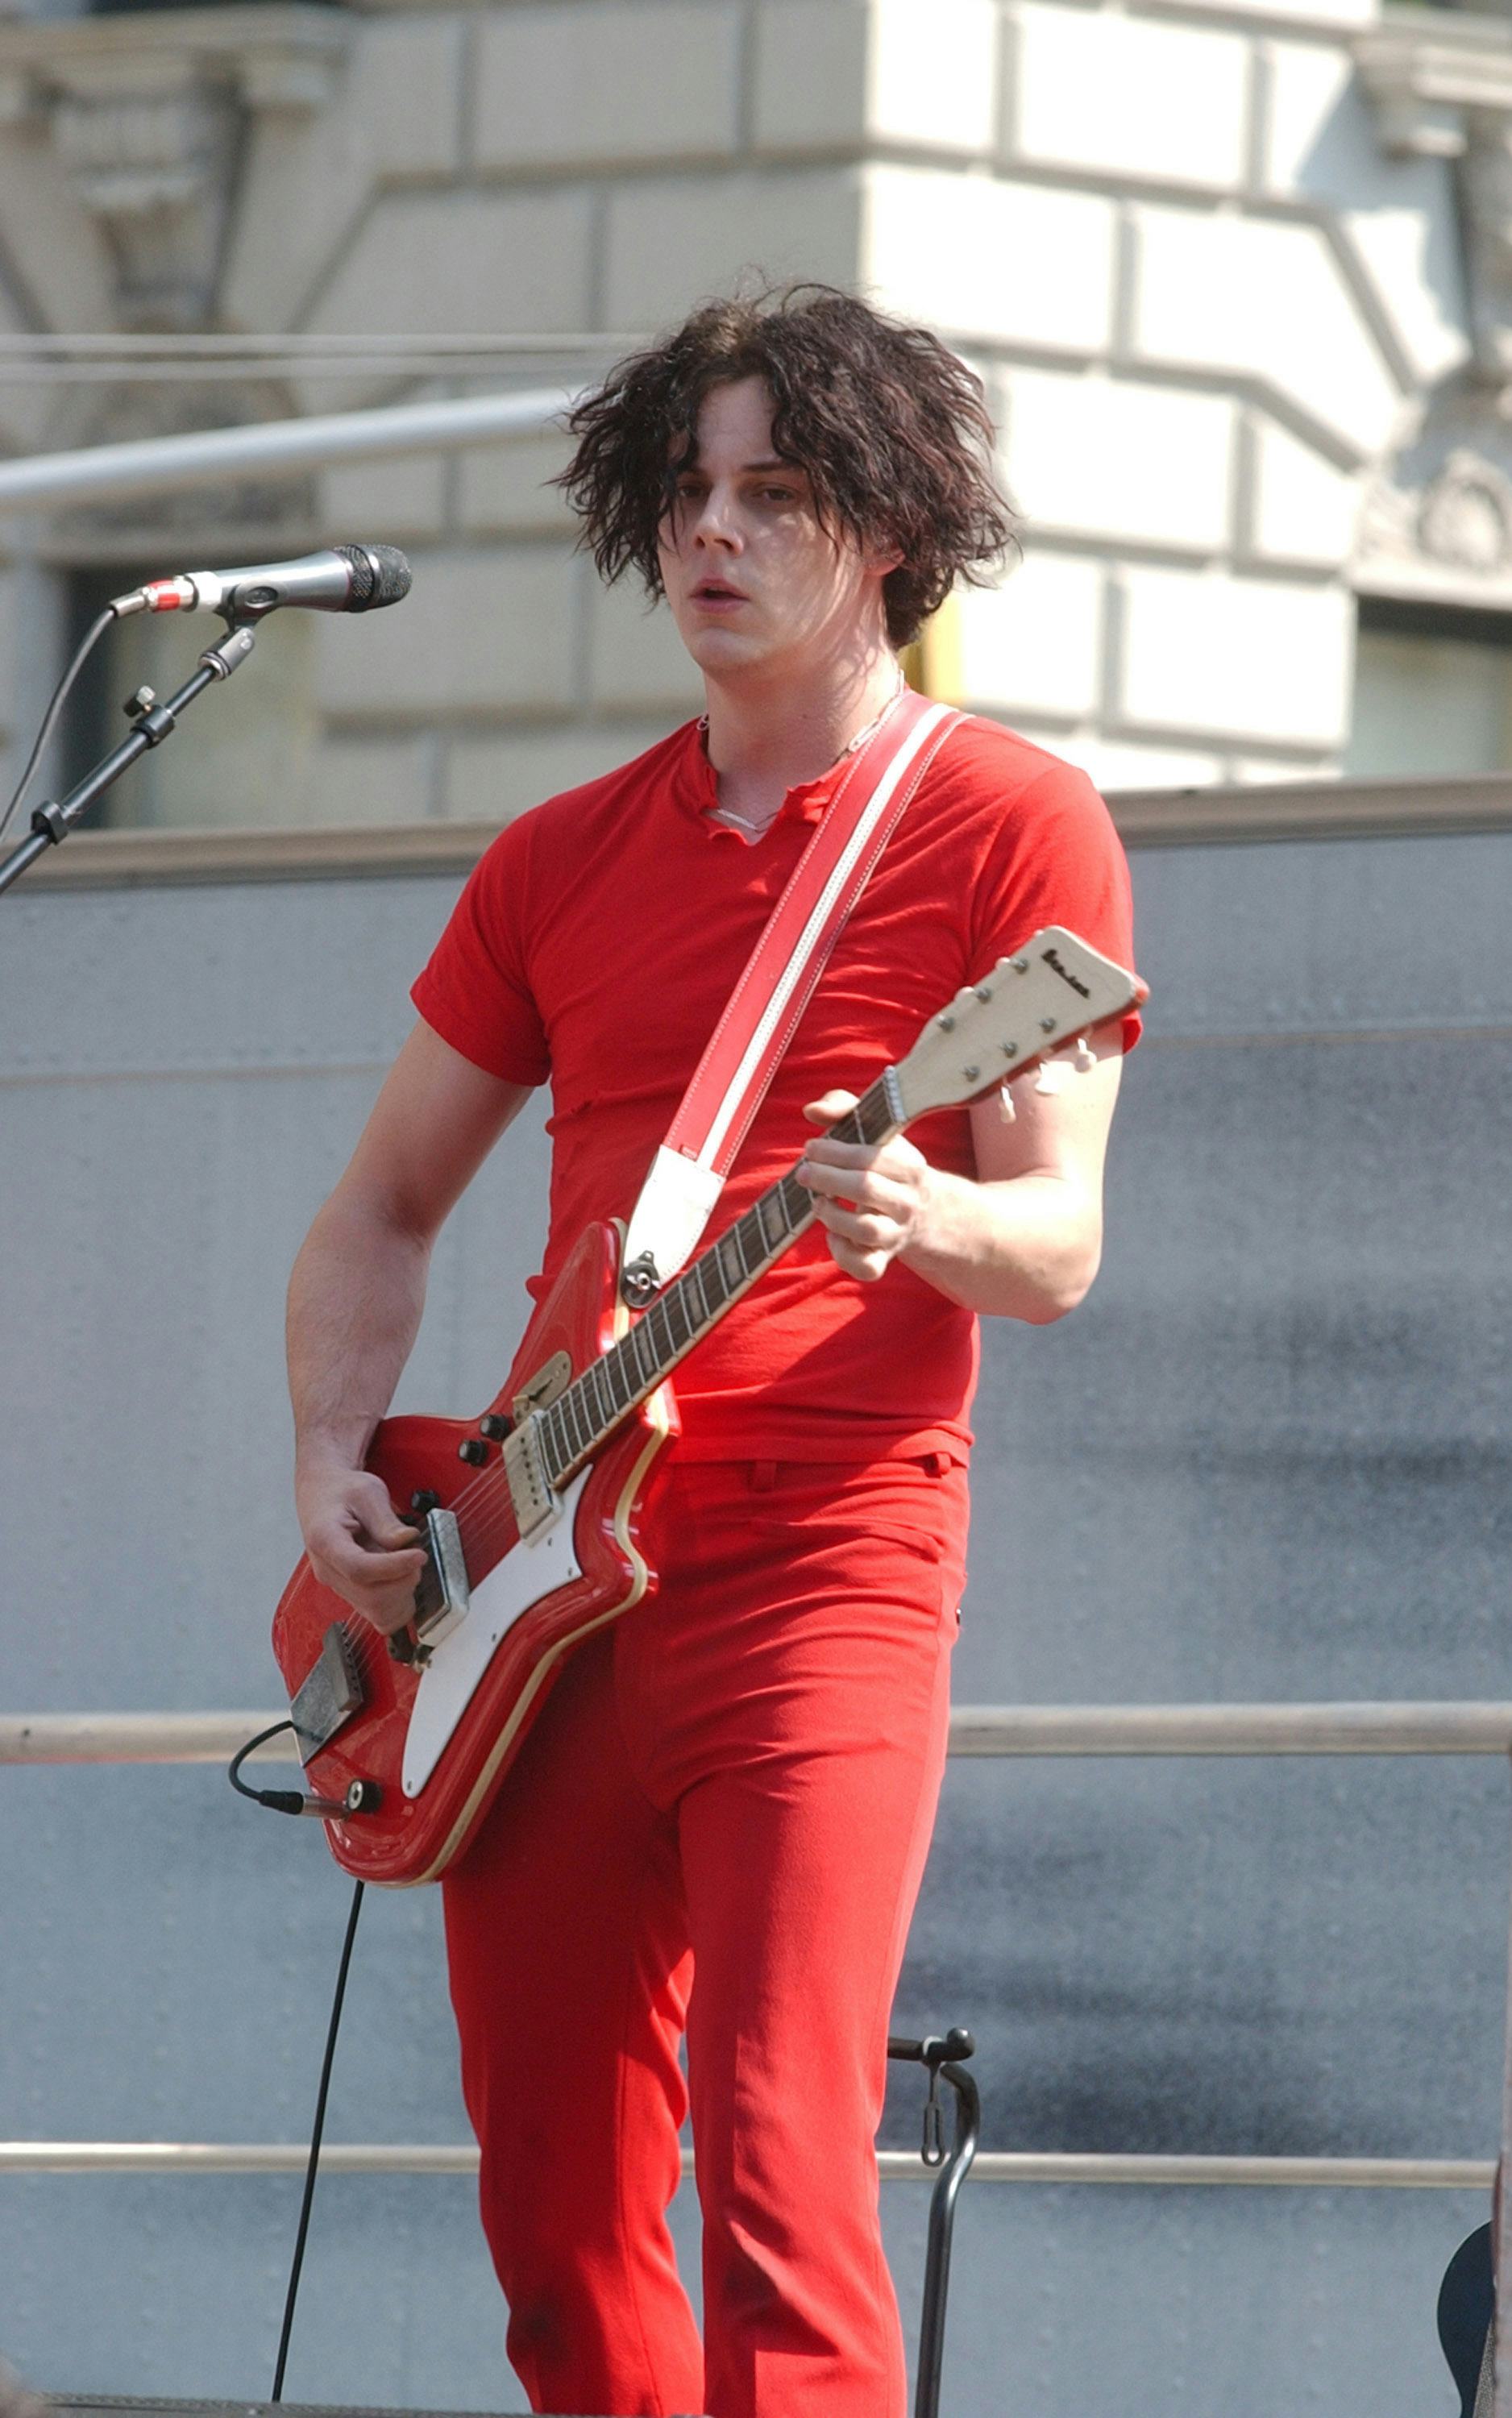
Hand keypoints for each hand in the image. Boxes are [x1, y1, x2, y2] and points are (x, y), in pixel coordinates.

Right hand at [295, 1458, 425, 1634]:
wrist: (324, 1494)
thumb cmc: (341, 1491)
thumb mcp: (367, 1492)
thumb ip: (386, 1520)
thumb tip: (406, 1541)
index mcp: (325, 1540)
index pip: (359, 1569)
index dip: (394, 1567)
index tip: (418, 1555)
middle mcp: (328, 1569)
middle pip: (370, 1597)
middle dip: (404, 1580)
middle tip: (415, 1556)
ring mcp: (338, 1584)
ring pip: (376, 1611)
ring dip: (403, 1593)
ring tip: (407, 1564)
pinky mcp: (350, 1591)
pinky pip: (377, 1613)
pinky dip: (398, 1602)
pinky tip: (401, 1577)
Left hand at [796, 1089, 934, 1282]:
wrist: (924, 1211)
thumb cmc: (886, 1164)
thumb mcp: (874, 1131)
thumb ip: (843, 1107)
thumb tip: (812, 1110)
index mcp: (909, 1165)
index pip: (870, 1157)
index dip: (834, 1151)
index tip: (811, 1148)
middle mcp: (907, 1201)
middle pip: (865, 1189)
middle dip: (826, 1179)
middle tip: (803, 1173)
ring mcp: (897, 1233)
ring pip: (866, 1230)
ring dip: (833, 1216)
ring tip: (818, 1204)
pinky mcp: (885, 1259)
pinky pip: (866, 1267)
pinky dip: (842, 1254)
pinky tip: (833, 1234)